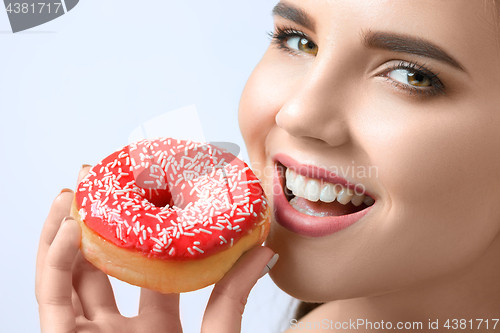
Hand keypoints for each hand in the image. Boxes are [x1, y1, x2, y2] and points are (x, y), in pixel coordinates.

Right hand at [36, 165, 276, 332]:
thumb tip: (263, 250)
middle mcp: (118, 331)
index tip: (148, 195)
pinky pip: (52, 301)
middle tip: (100, 182)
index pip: (148, 271)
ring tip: (74, 191)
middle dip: (96, 225)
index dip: (145, 234)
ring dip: (64, 234)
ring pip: (67, 279)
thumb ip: (232, 298)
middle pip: (101, 269)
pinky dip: (54, 263)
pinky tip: (70, 226)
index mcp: (156, 327)